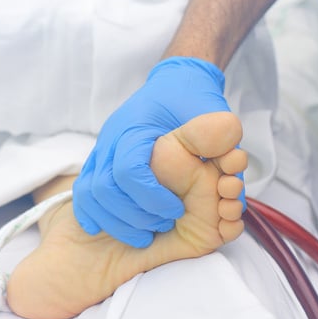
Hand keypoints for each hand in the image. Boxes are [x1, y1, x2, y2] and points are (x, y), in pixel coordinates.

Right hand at [72, 57, 235, 246]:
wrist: (174, 83)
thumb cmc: (193, 101)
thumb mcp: (212, 116)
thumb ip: (221, 146)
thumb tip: (233, 177)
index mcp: (136, 126)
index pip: (129, 170)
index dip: (151, 198)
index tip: (176, 211)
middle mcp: (113, 137)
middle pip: (103, 187)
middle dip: (131, 216)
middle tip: (160, 227)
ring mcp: (102, 148)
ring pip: (88, 193)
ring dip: (113, 221)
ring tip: (142, 235)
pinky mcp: (99, 159)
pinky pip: (84, 191)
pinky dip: (93, 213)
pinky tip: (109, 228)